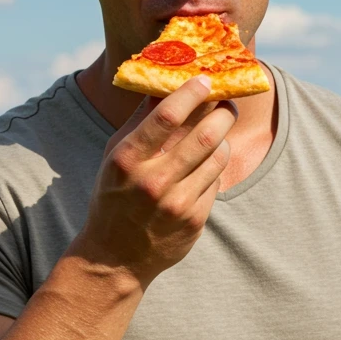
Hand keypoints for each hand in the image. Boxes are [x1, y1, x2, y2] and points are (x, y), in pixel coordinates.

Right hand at [75, 76, 238, 287]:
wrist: (114, 259)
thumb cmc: (112, 199)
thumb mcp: (113, 159)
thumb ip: (137, 123)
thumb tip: (160, 84)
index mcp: (128, 161)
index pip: (166, 117)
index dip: (191, 93)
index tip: (205, 80)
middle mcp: (154, 182)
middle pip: (206, 136)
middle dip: (223, 113)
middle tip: (227, 103)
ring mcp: (177, 204)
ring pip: (218, 157)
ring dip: (224, 139)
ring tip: (219, 132)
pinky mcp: (195, 221)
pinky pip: (216, 182)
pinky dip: (215, 168)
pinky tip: (206, 166)